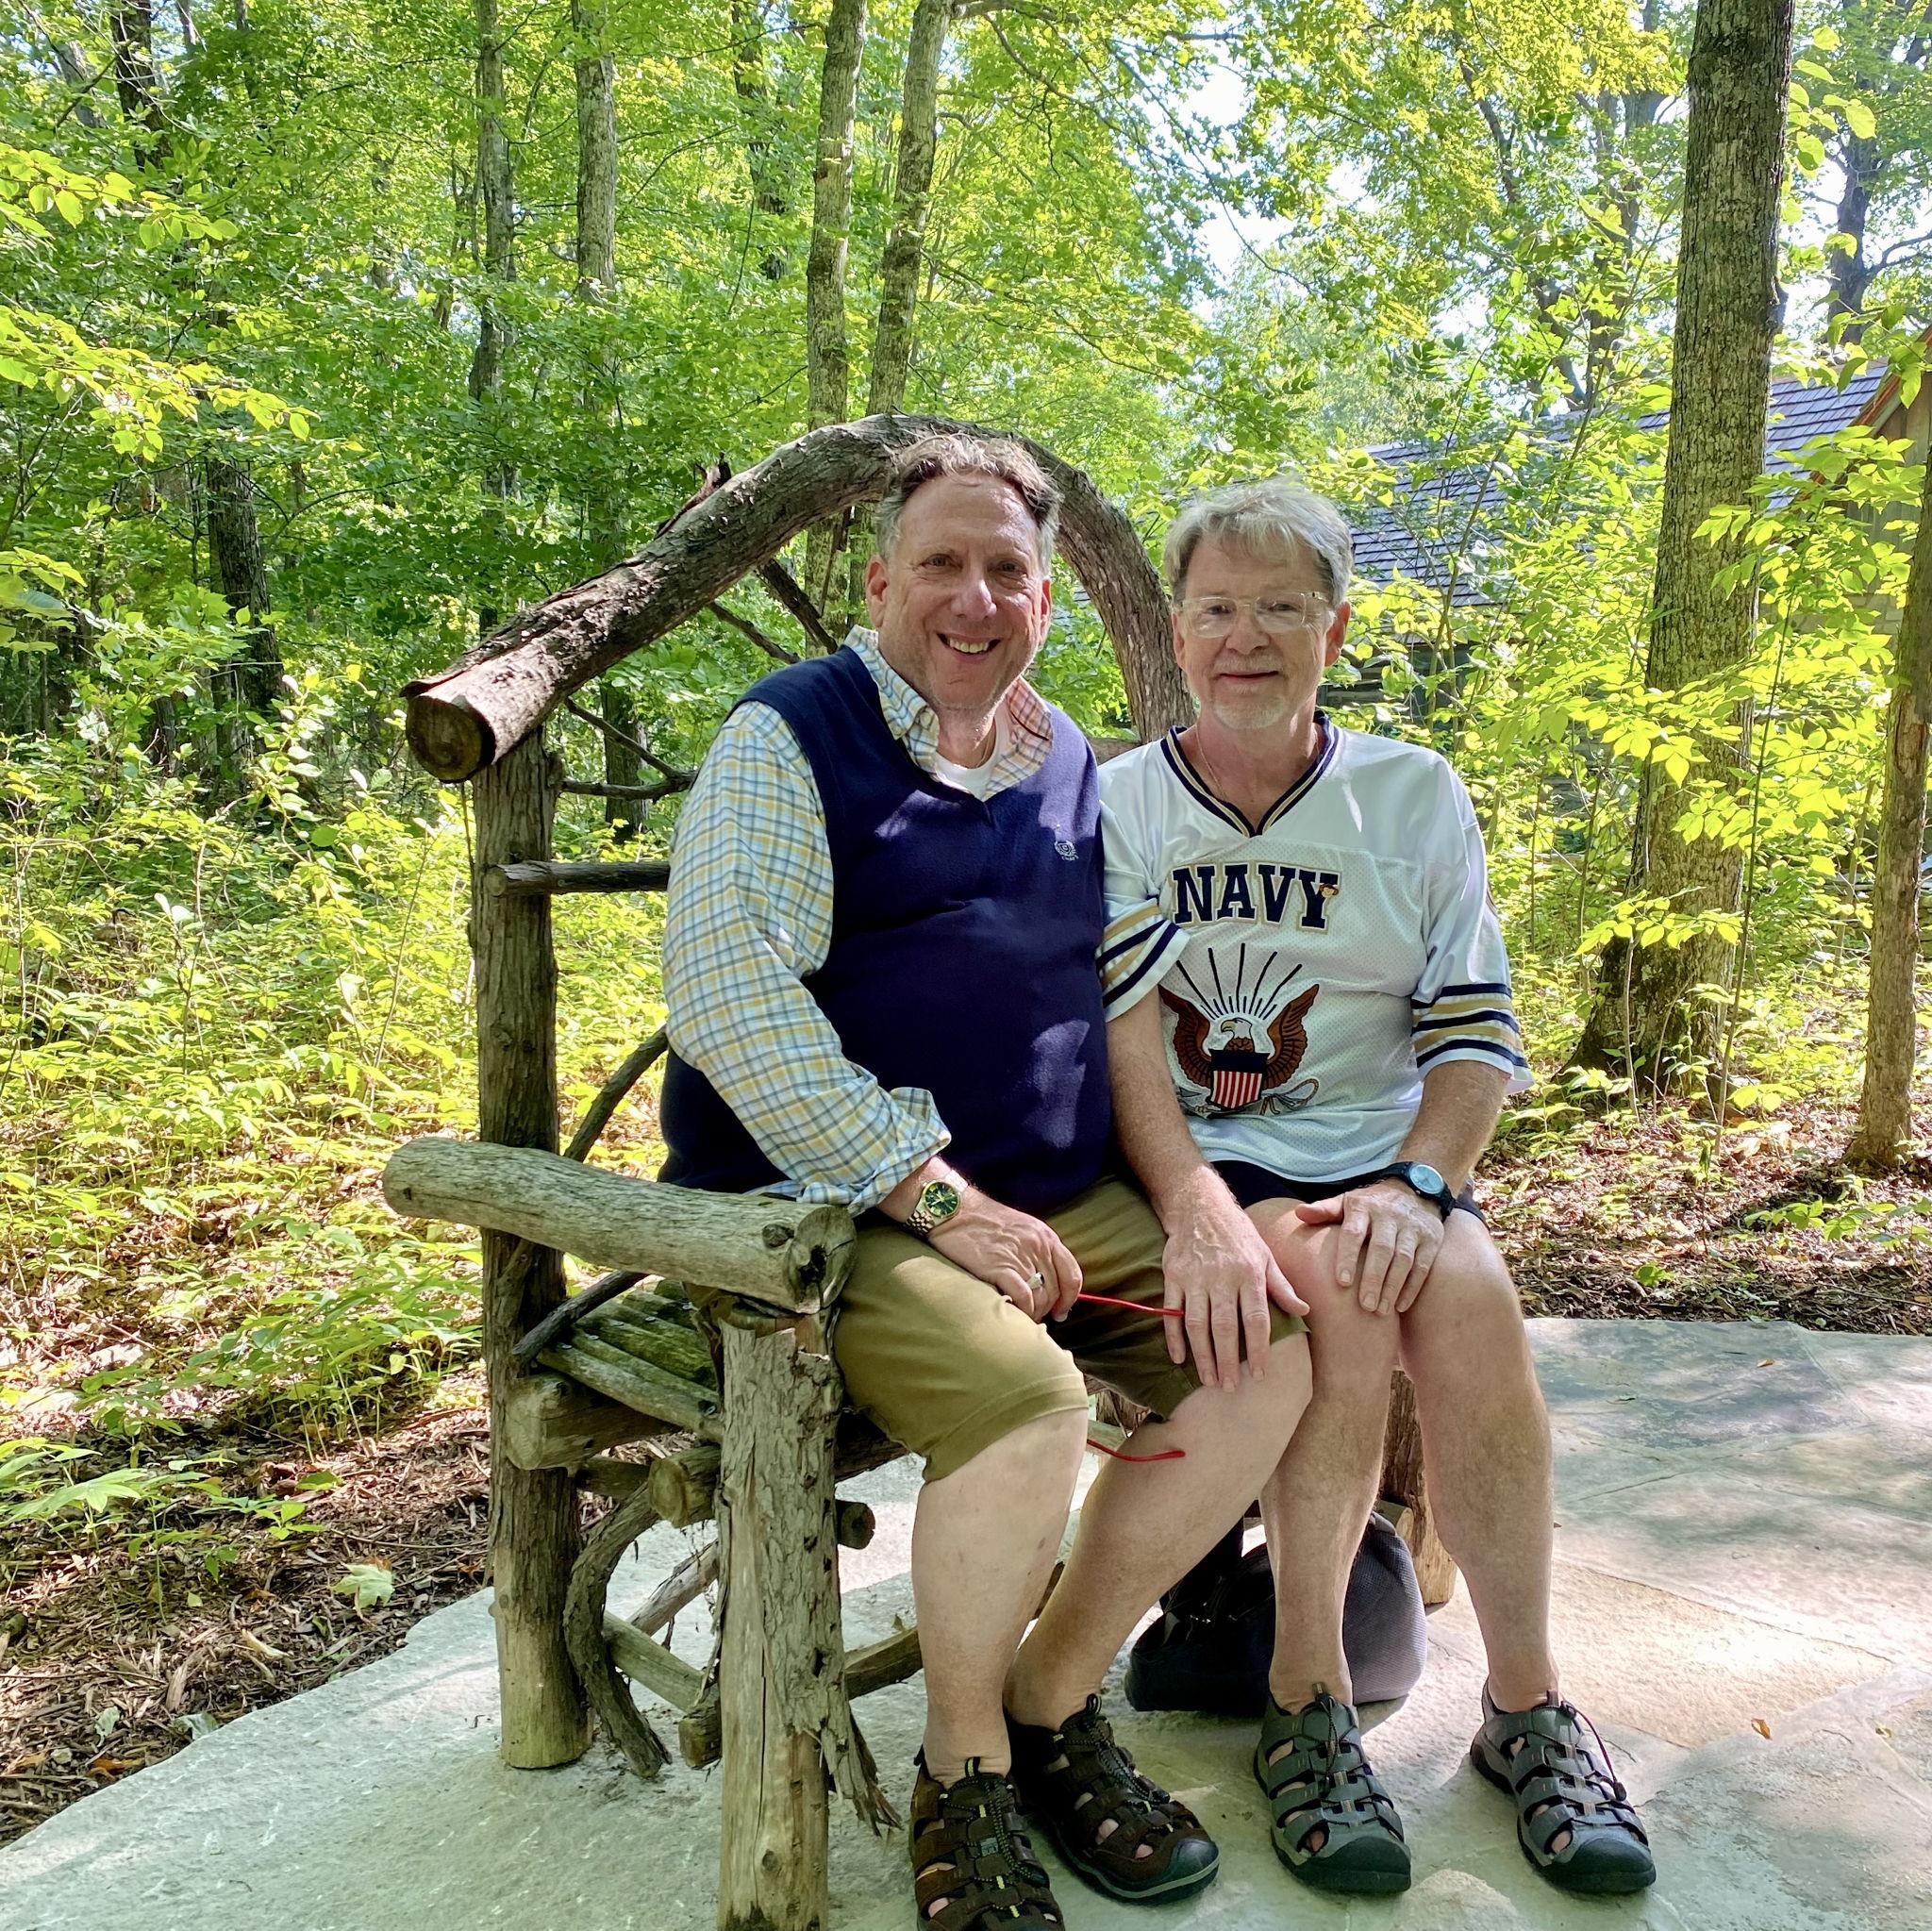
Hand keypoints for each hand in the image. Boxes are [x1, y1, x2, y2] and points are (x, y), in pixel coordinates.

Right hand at [927, 1189, 1081, 1320]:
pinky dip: (1022, 1310)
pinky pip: (1022, 1298)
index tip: (1061, 1311)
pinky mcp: (1000, 1267)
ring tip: (1022, 1315)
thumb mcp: (1021, 1228)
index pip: (1072, 1275)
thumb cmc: (983, 1220)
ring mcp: (1020, 1257)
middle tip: (1035, 1316)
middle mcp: (1038, 1247)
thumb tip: (1046, 1282)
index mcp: (1046, 1237)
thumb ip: (1037, 1251)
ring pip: (1041, 1298)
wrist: (955, 1210)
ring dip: (1034, 1313)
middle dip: (1047, 1309)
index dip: (1069, 1299)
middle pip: (1056, 1291)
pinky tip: (1013, 1311)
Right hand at [1162, 1193, 1309, 1388]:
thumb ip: (1281, 1286)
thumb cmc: (1238, 1234)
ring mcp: (1195, 1277)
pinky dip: (1173, 1337)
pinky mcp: (1173, 1276)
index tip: (1260, 1375)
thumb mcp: (1265, 1255)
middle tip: (1230, 1388)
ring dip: (1202, 1355)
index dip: (1258, 1349)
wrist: (1199, 1206)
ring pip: (1197, 1323)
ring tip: (1208, 1380)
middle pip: (1225, 1326)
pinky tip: (1178, 1358)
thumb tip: (1303, 1311)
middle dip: (1228, 1360)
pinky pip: (1171, 1312)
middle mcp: (1222, 1277)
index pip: (1256, 1319)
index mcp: (1249, 1274)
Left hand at [1294, 1180, 1446, 1316]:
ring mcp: (1413, 1227)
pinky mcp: (1431, 1239)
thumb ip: (1324, 1210)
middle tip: (1364, 1306)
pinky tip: (1400, 1306)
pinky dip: (1412, 1287)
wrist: (1414, 1190)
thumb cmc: (1370, 1205)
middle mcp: (1390, 1216)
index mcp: (1363, 1207)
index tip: (1341, 1282)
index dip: (1348, 1256)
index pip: (1354, 1232)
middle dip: (1373, 1278)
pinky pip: (1423, 1266)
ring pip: (1404, 1260)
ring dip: (1393, 1287)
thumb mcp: (1347, 1201)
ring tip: (1380, 1311)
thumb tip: (1298, 1213)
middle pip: (1382, 1249)